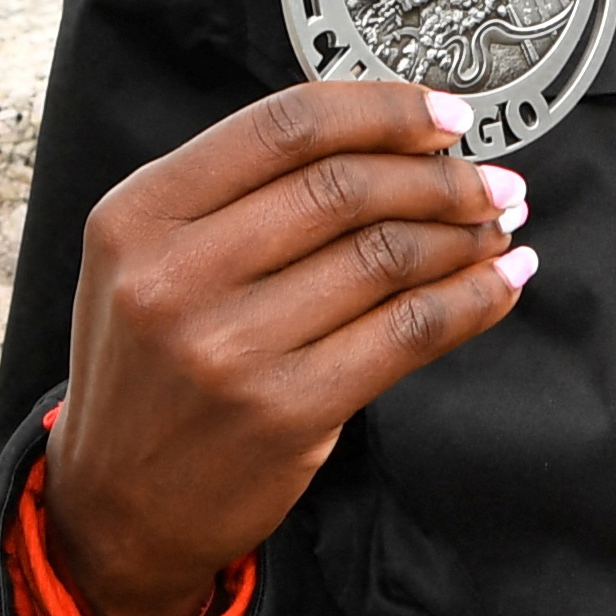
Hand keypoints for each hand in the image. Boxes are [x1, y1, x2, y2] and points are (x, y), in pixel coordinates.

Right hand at [41, 78, 533, 615]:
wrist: (117, 505)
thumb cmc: (149, 368)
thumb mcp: (147, 261)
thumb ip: (238, 194)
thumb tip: (386, 134)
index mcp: (140, 216)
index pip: (285, 126)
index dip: (384, 110)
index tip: (445, 116)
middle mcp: (176, 276)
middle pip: (344, 187)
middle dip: (440, 177)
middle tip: (489, 180)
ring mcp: (231, 348)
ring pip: (385, 256)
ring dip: (463, 235)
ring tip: (496, 228)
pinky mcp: (287, 412)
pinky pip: (408, 332)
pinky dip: (471, 299)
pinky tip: (499, 283)